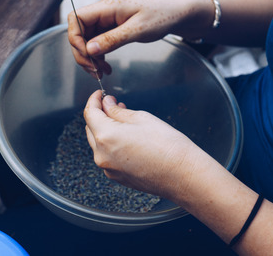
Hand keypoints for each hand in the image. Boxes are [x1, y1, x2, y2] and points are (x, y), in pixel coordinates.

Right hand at [68, 0, 210, 78]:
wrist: (176, 16)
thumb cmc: (161, 17)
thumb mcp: (137, 30)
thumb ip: (112, 39)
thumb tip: (89, 49)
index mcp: (106, 7)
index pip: (76, 18)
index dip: (75, 38)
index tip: (87, 56)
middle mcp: (103, 13)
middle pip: (78, 32)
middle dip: (83, 54)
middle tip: (95, 71)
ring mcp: (106, 22)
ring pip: (86, 41)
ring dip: (90, 59)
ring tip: (102, 72)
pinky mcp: (111, 30)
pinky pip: (97, 44)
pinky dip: (98, 57)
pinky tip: (106, 68)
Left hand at [83, 90, 201, 198]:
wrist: (183, 175)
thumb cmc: (167, 146)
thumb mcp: (142, 118)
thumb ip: (118, 111)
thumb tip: (107, 104)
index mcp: (106, 137)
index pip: (90, 114)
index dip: (94, 101)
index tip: (100, 95)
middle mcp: (102, 155)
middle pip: (91, 129)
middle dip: (99, 115)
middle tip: (113, 104)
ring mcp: (108, 169)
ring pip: (98, 144)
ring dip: (105, 130)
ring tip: (123, 119)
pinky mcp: (117, 177)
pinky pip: (108, 156)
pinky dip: (111, 144)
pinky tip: (127, 137)